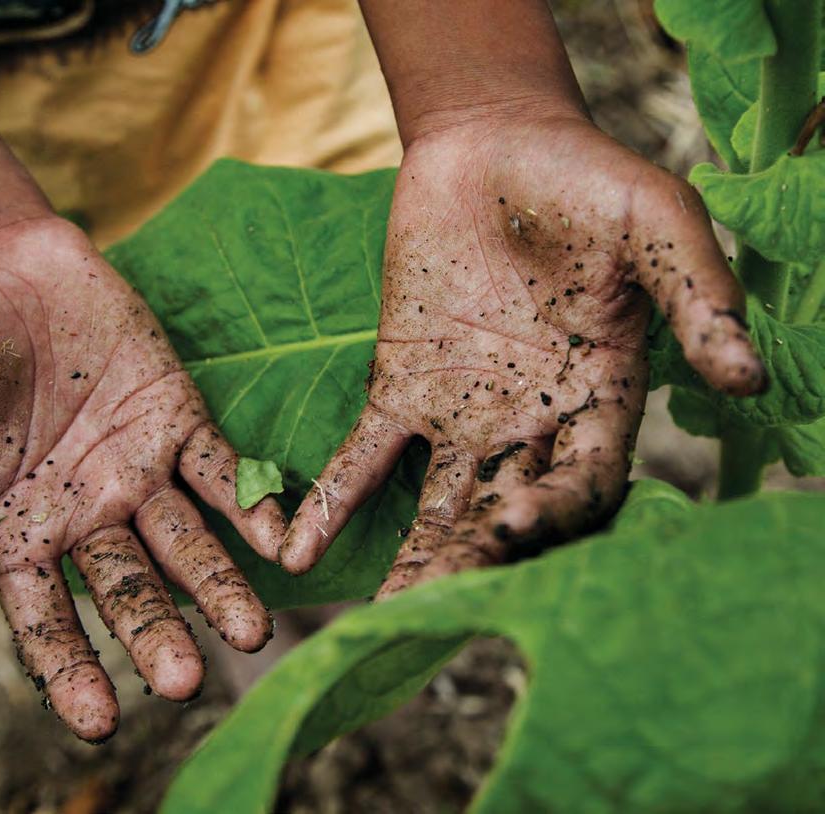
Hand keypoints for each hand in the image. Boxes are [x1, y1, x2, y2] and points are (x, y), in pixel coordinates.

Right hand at [0, 218, 285, 740]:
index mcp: (18, 533)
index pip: (48, 621)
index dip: (71, 672)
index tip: (102, 722)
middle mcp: (86, 514)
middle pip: (129, 590)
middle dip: (156, 635)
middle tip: (185, 682)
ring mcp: (137, 469)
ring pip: (186, 544)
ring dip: (218, 588)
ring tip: (252, 633)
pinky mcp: (179, 419)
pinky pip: (220, 473)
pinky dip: (250, 507)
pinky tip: (280, 541)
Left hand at [279, 116, 763, 595]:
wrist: (495, 142)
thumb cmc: (588, 177)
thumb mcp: (656, 222)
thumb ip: (696, 296)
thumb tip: (747, 376)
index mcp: (600, 398)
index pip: (589, 480)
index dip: (560, 507)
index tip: (520, 520)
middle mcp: (531, 423)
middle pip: (506, 508)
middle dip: (474, 554)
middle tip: (434, 602)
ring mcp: (461, 413)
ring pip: (439, 502)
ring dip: (410, 556)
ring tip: (378, 610)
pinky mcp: (399, 387)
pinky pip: (366, 455)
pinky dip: (335, 498)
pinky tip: (296, 548)